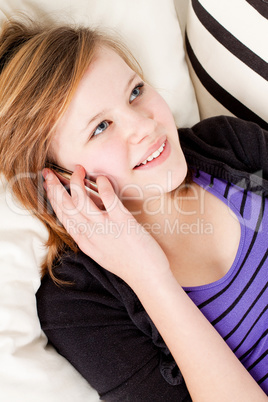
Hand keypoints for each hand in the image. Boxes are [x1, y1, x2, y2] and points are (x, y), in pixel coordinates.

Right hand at [43, 165, 169, 285]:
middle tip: (48, 172)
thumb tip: (86, 214)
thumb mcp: (101, 250)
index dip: (52, 199)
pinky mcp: (123, 223)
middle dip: (54, 188)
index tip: (47, 185)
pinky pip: (109, 200)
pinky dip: (103, 187)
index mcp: (84, 241)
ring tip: (78, 170)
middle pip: (66, 207)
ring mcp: (105, 228)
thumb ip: (91, 234)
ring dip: (77, 183)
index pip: (62, 216)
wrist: (147, 277)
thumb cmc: (128, 263)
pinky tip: (102, 179)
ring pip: (81, 202)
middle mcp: (91, 235)